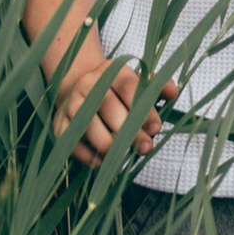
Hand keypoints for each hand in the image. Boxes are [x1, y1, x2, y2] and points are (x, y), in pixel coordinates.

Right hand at [51, 32, 172, 163]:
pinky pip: (71, 141)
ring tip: (125, 156)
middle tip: (146, 147)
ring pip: (88, 125)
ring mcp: (71, 103)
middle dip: (130, 131)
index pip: (128, 86)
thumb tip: (174, 93)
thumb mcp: (137, 82)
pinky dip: (88, 155)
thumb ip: (157, 87)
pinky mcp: (59, 122)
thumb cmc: (116, 90)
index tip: (156, 128)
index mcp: (111, 72)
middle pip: (108, 106)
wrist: (78, 86)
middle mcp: (88, 84)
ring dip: (109, 144)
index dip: (143, 107)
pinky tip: (104, 162)